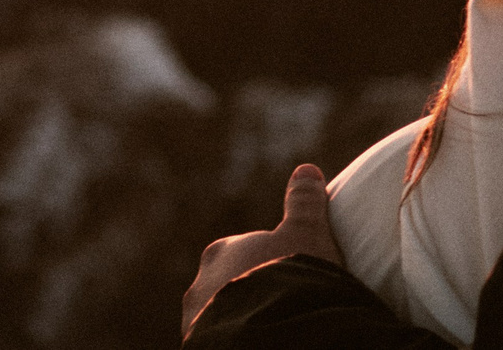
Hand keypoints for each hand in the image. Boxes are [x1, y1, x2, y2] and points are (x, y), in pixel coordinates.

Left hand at [181, 162, 343, 337]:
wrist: (270, 333)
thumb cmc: (290, 279)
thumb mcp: (306, 235)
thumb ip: (304, 204)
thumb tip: (305, 170)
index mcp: (221, 253)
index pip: (243, 255)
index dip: (270, 266)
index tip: (291, 279)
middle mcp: (200, 286)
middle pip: (230, 288)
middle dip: (251, 296)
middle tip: (284, 308)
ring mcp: (196, 324)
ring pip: (223, 319)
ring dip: (243, 322)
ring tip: (276, 329)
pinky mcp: (200, 349)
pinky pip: (223, 341)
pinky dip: (240, 342)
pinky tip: (264, 341)